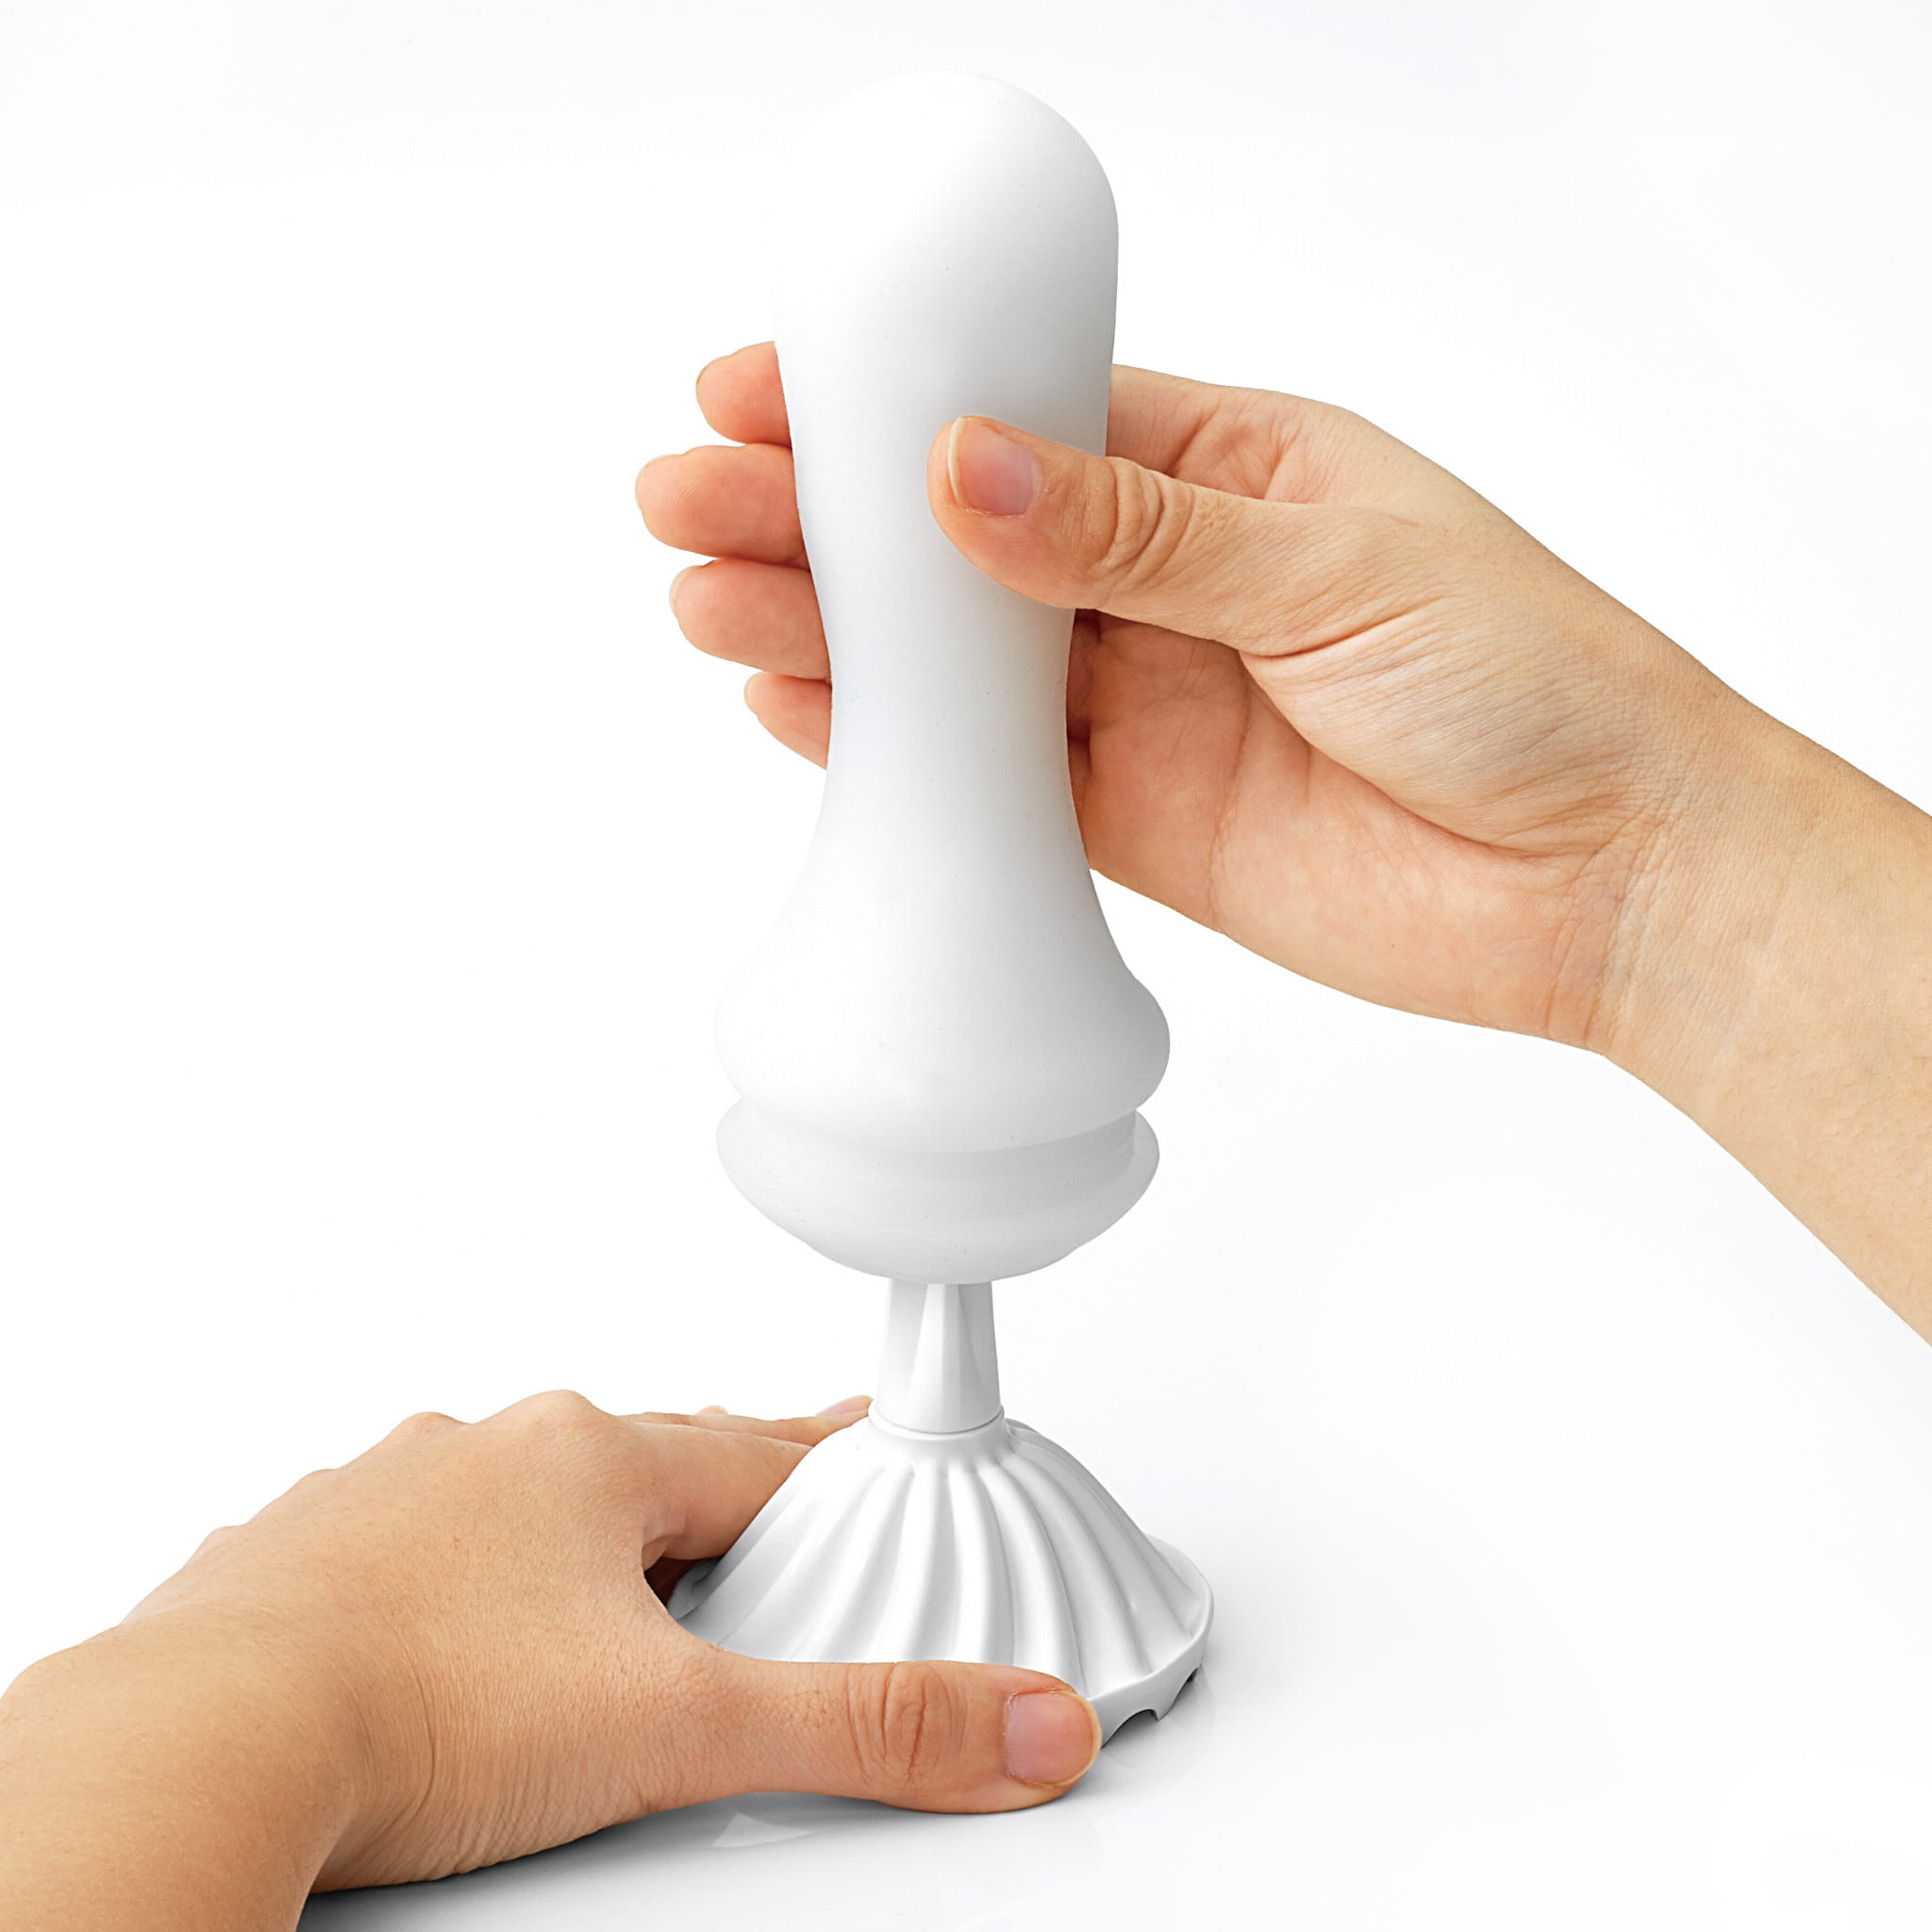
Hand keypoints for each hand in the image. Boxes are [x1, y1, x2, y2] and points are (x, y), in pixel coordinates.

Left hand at [0, 1393, 1100, 1926]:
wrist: (202, 1746)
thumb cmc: (419, 1712)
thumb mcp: (684, 1729)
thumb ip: (868, 1728)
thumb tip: (1023, 1724)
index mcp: (590, 1460)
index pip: (759, 1446)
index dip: (829, 1452)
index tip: (870, 1426)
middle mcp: (488, 1452)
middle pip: (641, 1460)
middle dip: (707, 1492)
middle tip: (752, 1518)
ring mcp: (390, 1496)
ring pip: (521, 1494)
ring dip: (575, 1532)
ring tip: (609, 1593)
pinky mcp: (309, 1556)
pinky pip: (416, 1539)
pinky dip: (460, 1575)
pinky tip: (459, 1634)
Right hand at [640, 344, 1767, 1049]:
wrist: (1604, 882)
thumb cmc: (1531, 682)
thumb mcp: (1338, 567)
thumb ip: (1140, 533)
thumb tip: (965, 474)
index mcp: (1227, 469)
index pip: (1022, 413)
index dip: (888, 400)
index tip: (766, 385)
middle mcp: (1166, 579)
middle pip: (956, 537)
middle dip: (820, 514)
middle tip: (688, 499)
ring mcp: (1142, 703)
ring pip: (953, 663)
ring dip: (829, 633)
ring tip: (708, 602)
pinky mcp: (1129, 822)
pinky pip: (985, 783)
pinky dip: (891, 755)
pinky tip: (795, 713)